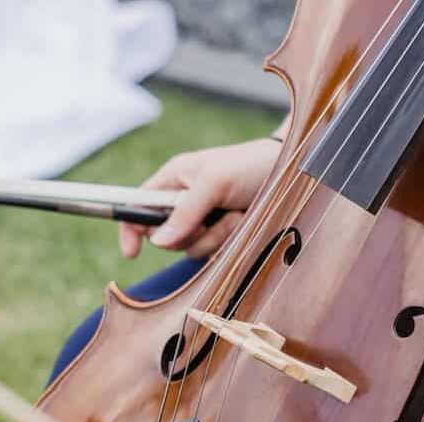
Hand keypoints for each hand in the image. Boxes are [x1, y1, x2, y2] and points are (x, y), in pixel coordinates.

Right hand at [119, 137, 281, 258]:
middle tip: (210, 217)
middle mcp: (185, 202)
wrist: (292, 174)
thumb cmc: (250, 166)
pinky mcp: (223, 235)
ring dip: (215, 236)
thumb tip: (157, 242)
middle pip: (166, 237)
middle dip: (189, 233)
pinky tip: (243, 224)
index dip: (131, 229)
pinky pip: (214, 254)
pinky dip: (229, 243)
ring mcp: (205, 220)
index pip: (138, 206)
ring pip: (192, 249)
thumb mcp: (214, 183)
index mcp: (174, 180)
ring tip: (235, 214)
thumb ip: (184, 212)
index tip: (132, 252)